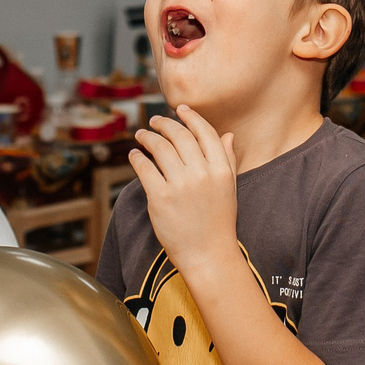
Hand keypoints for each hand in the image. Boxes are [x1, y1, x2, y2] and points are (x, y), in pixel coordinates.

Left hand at [130, 108, 240, 275]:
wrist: (208, 255)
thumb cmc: (218, 223)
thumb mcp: (229, 189)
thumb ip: (228, 160)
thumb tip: (227, 135)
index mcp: (221, 169)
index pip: (204, 132)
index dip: (190, 117)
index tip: (180, 109)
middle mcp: (202, 174)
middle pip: (179, 135)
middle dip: (164, 123)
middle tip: (154, 121)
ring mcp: (180, 185)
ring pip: (160, 147)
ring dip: (147, 137)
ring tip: (142, 135)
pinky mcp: (160, 197)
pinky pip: (144, 168)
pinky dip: (137, 157)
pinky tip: (135, 155)